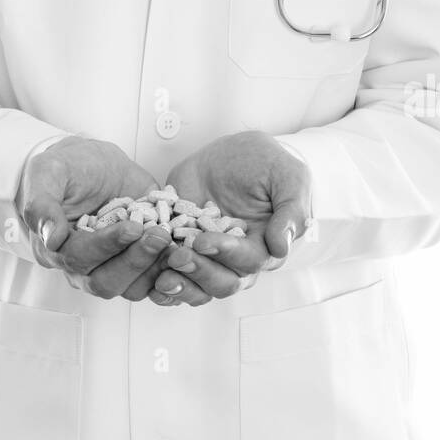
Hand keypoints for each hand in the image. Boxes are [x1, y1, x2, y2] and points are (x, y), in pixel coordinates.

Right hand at [17, 136, 173, 300]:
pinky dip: (169, 270)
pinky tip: (182, 251)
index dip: (106, 246)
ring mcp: (112, 266)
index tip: (131, 228)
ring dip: (154, 268)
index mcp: (56, 248)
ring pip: (132, 288)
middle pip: (106, 282)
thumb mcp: (48, 173)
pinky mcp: (138, 262)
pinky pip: (154, 280)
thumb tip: (50, 239)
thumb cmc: (68, 168)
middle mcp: (83, 266)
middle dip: (135, 260)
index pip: (79, 258)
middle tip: (158, 235)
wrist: (93, 164)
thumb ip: (42, 204)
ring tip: (172, 240)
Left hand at [152, 131, 310, 306]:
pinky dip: (161, 282)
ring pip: (198, 287)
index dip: (226, 254)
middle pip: (222, 282)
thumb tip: (281, 247)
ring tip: (162, 274)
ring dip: (180, 284)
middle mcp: (236, 258)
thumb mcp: (288, 177)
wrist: (233, 152)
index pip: (248, 262)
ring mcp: (208, 256)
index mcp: (263, 245)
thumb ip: (291, 211)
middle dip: (199, 272)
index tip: (204, 240)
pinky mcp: (183, 247)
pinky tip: (149, 279)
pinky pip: (174, 276)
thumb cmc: (266, 163)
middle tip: (178, 255)